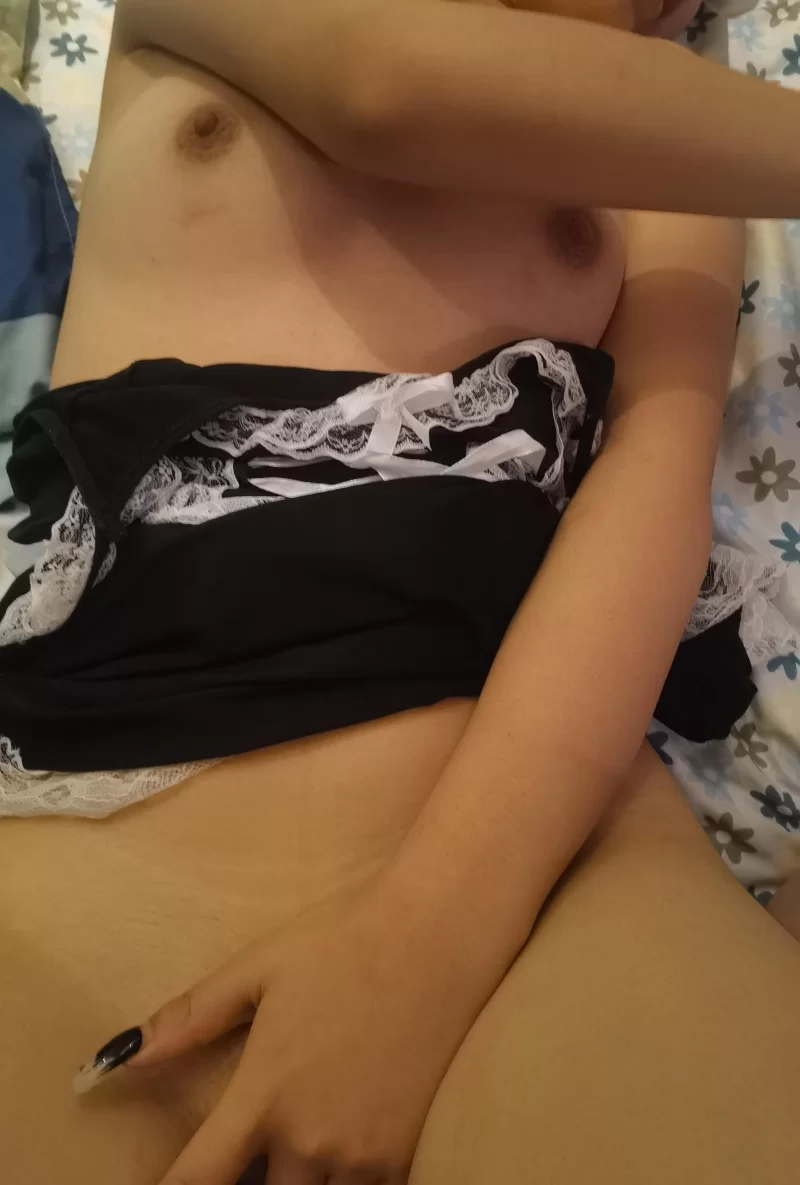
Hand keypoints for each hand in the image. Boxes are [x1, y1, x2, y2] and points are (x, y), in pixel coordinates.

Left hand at [79, 876, 492, 1184]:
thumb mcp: (258, 970)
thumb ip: (188, 1021)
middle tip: (247, 1151)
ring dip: (295, 1184)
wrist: (439, 934)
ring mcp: (363, 1155)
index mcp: (263, 1096)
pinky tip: (338, 1153)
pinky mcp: (407, 1153)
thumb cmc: (344, 941)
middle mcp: (310, 1141)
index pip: (197, 1182)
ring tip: (291, 1150)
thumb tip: (113, 1059)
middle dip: (246, 1183)